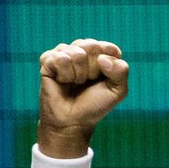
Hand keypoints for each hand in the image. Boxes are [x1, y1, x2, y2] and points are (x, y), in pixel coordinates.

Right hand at [38, 38, 128, 156]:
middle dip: (93, 70)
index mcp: (100, 54)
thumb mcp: (118, 91)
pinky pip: (61, 59)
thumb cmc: (95, 105)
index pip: (109, 48)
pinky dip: (65, 75)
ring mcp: (64, 53)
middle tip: (86, 82)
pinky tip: (62, 82)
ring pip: (77, 53)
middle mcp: (82, 50)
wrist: (73, 121)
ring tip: (74, 83)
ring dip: (79, 75)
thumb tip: (102, 58)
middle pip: (92, 46)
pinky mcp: (47, 60)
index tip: (103, 80)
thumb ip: (121, 72)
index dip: (108, 67)